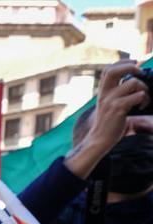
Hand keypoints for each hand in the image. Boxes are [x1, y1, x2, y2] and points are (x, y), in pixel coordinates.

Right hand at [69, 61, 148, 176]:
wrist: (99, 139)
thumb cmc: (108, 123)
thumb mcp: (109, 105)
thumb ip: (118, 93)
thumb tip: (136, 81)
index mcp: (102, 92)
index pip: (109, 69)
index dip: (122, 62)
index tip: (134, 62)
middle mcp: (105, 94)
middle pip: (115, 70)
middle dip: (131, 67)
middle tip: (140, 73)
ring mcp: (111, 101)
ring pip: (133, 82)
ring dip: (144, 88)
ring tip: (143, 98)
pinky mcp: (118, 109)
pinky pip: (138, 96)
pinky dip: (144, 99)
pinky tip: (142, 106)